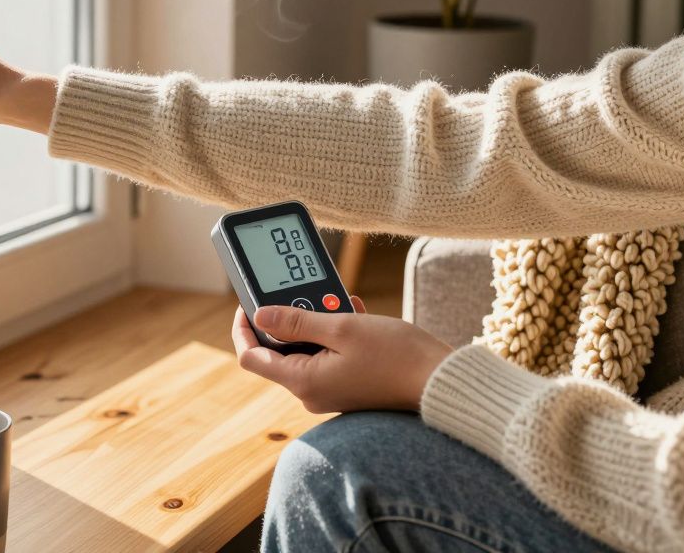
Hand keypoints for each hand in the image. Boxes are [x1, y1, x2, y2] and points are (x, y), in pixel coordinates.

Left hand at [230, 298, 452, 413]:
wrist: (440, 381)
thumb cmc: (396, 356)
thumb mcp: (342, 327)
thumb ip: (297, 320)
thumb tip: (260, 314)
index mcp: (303, 381)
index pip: (251, 357)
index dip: (243, 327)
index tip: (250, 301)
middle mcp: (311, 392)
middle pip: (277, 350)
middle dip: (290, 316)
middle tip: (309, 292)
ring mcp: (329, 390)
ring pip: (306, 347)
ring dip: (318, 320)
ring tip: (341, 300)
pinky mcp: (346, 385)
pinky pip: (327, 354)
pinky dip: (336, 332)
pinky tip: (356, 313)